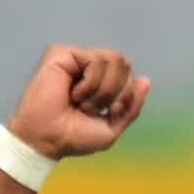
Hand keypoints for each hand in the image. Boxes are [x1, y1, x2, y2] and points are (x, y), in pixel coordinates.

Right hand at [6, 44, 150, 159]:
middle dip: (116, 91)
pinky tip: (73, 94)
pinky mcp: (62, 53)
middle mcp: (87, 66)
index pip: (128, 73)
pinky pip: (95, 60)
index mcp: (99, 81)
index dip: (127, 94)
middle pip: (123, 62)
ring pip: (114, 59)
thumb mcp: (111, 127)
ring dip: (102, 90)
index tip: (109, 112)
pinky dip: (91, 84)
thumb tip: (146, 80)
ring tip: (82, 102)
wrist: (47, 140)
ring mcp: (75, 58)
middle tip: (93, 108)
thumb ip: (130, 106)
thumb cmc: (73, 137)